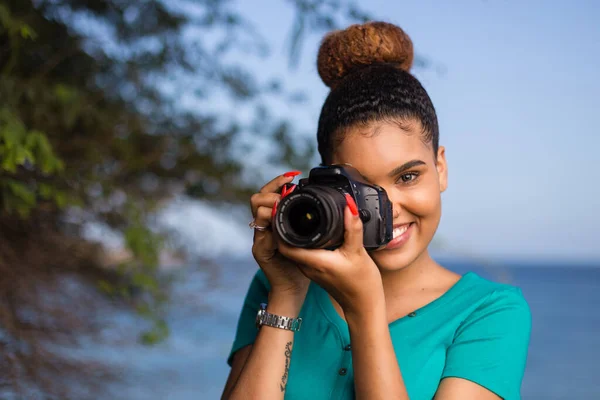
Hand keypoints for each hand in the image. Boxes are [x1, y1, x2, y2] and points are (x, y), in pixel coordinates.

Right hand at [250, 172, 309, 298]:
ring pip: (256, 213)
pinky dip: (270, 227)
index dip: (277, 182)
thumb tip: (326, 201)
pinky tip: (281, 223)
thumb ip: (310, 219)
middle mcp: (264, 226)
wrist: (294, 287)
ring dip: (270, 206)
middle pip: (257, 198)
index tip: (292, 175)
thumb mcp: (309, 236)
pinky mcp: (260, 251)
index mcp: (275, 220)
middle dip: (271, 191)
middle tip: (287, 191)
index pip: (269, 193)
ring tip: (284, 205)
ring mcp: (260, 238)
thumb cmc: (303, 262)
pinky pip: (261, 235)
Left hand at [277, 194, 383, 315]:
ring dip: (292, 232)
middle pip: (286, 243)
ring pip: (294, 248)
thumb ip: (352, 227)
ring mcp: (310, 269)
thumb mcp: (358, 252)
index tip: (282, 209)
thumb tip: (348, 204)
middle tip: (288, 206)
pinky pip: (303, 252)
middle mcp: (307, 266)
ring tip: (296, 213)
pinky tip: (311, 230)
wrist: (364, 306)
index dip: (279, 226)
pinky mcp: (316, 270)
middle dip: (284, 225)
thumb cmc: (361, 284)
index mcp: (313, 261)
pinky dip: (302, 240)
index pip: (283, 243)